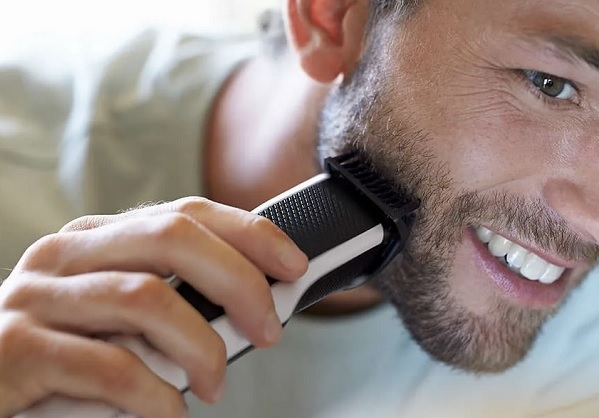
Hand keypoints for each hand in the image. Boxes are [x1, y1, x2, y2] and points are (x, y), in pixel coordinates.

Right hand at [0, 197, 307, 417]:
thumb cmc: (58, 355)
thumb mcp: (114, 315)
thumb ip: (169, 299)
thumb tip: (253, 305)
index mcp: (96, 238)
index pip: (186, 212)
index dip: (250, 233)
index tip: (294, 266)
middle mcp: (65, 255)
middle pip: (173, 238)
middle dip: (239, 282)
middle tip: (268, 330)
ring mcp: (36, 298)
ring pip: (146, 299)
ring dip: (200, 345)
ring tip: (214, 384)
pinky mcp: (16, 350)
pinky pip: (109, 367)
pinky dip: (155, 394)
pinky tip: (169, 413)